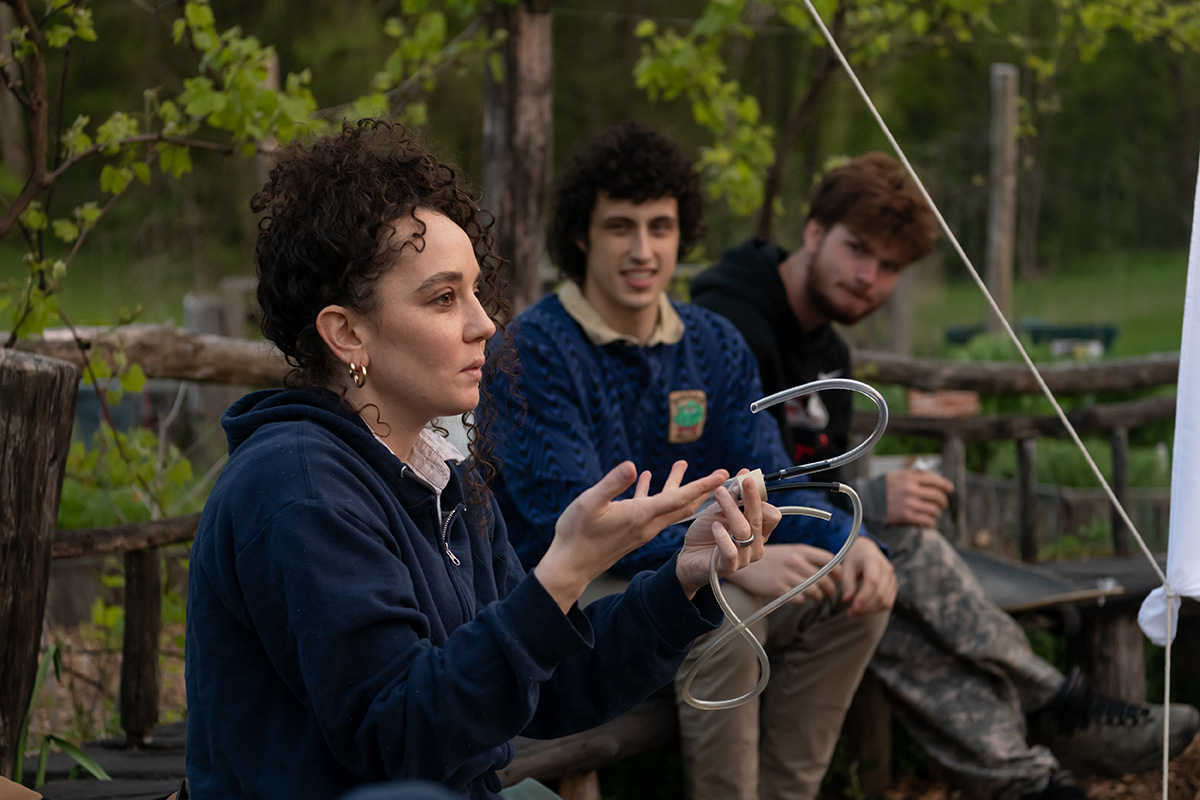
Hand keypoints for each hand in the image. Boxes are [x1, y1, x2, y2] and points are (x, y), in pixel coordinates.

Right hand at [535, 460, 727, 611]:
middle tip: (722, 475)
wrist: (570, 566)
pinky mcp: (631, 530)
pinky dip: (651, 492)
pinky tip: (643, 478)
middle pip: (683, 505)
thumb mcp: (590, 503)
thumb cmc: (577, 534)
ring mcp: (640, 529)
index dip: (702, 485)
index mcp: (641, 516)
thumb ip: (612, 484)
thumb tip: (632, 466)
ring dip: (677, 486)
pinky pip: (650, 508)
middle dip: (703, 489)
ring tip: (680, 464)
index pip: (680, 499)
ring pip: (667, 506)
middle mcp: (647, 524)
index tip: (722, 474)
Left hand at [676, 471, 782, 598]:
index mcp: (758, 532)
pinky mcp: (728, 567)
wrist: (688, 557)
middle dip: (750, 497)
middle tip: (742, 479)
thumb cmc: (707, 533)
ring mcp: (744, 558)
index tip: (747, 478)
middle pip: (759, 518)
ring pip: (743, 531)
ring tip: (719, 494)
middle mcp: (756, 545)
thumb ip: (733, 498)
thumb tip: (743, 476)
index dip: (760, 495)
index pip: (772, 514)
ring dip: (731, 509)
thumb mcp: (720, 512)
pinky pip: (730, 551)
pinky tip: (715, 525)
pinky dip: (722, 536)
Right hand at [724, 543, 842, 604]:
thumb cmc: (770, 559)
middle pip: (825, 579)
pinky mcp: (778, 589)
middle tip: (828, 594)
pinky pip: (800, 599)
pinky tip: (798, 598)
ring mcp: (787, 575)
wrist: (743, 563)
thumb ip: (807, 558)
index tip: (836, 579)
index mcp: (801, 550)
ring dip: (818, 598)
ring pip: (815, 591)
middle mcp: (796, 561)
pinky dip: (802, 601)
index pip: (830, 560)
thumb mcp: (789, 551)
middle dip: (830, 590)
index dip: (837, 572)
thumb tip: (829, 570)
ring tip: (814, 598)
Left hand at [840, 537, 896, 616]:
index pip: (873, 581)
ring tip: (853, 613)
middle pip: (880, 594)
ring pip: (885, 601)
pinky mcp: (893, 586)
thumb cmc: (855, 558)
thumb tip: (846, 599)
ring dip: (870, 611)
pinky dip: (876, 609)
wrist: (867, 550)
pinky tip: (863, 610)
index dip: (864, 596)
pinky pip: (888, 602)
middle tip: (849, 613)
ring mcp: (892, 578)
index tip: (853, 607)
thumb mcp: (847, 566)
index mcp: (874, 560)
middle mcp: (887, 569)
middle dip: (865, 607)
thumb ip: (847, 582)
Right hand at [885, 468, 953, 527]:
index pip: (934, 480)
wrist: (867, 500)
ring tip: (934, 513)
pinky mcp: (906, 516)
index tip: (950, 488)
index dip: (945, 485)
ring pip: (934, 509)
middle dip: (943, 501)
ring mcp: (909, 503)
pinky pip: (927, 520)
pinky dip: (931, 522)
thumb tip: (933, 473)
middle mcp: (911, 489)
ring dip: (936, 512)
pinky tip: (929, 521)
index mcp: (909, 477)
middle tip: (943, 504)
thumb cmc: (883, 487)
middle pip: (937, 495)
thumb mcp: (898, 475)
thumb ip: (915, 474)